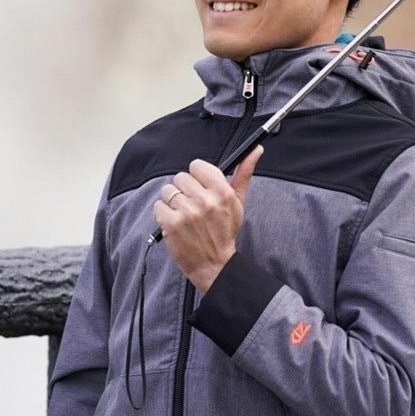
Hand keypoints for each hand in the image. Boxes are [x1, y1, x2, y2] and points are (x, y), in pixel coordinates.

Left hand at [153, 143, 263, 291]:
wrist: (215, 265)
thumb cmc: (225, 232)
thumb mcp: (238, 202)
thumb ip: (244, 173)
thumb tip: (256, 149)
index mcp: (222, 192)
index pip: (197, 166)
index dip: (196, 176)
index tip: (199, 186)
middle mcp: (204, 200)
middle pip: (181, 177)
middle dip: (184, 190)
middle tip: (192, 204)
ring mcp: (186, 212)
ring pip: (168, 190)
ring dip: (172, 201)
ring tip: (183, 213)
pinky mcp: (171, 224)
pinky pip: (158, 206)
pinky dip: (163, 213)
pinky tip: (174, 222)